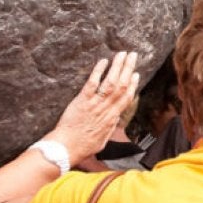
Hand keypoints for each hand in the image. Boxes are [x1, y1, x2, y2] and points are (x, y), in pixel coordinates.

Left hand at [50, 51, 139, 165]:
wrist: (66, 148)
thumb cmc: (82, 147)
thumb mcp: (102, 140)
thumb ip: (109, 127)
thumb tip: (114, 120)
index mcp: (112, 118)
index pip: (127, 98)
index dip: (133, 85)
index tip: (136, 74)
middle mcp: (106, 108)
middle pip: (122, 85)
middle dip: (129, 69)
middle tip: (133, 56)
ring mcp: (95, 103)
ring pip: (111, 82)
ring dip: (118, 66)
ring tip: (122, 54)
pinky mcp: (82, 101)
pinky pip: (93, 83)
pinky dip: (99, 71)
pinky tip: (103, 61)